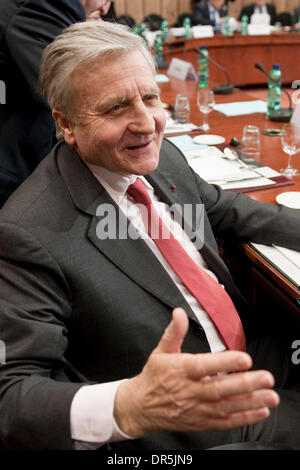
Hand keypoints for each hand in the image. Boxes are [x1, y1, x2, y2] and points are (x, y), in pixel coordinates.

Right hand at [114, 308, 278, 437]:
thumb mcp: (161, 351)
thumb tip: (179, 313)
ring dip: (250, 402)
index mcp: (181, 370)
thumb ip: (174, 332)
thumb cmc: (154, 377)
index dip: (225, 362)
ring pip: (226, 406)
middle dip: (245, 383)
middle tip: (266, 378)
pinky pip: (225, 421)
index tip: (244, 358)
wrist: (140, 406)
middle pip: (220, 388)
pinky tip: (260, 411)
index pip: (204, 366)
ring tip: (269, 395)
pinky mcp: (201, 421)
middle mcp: (190, 390)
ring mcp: (197, 408)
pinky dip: (243, 418)